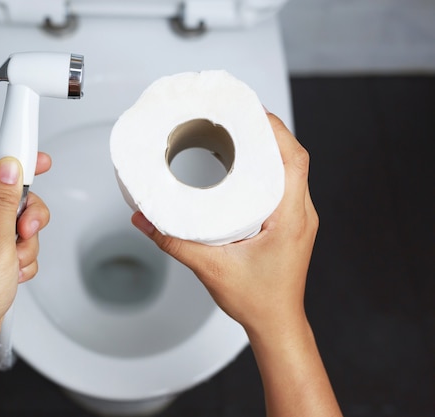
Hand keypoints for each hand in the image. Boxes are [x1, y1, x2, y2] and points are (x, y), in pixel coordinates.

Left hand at [0, 154, 50, 347]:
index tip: (42, 161)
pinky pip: (19, 247)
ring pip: (20, 224)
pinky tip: (12, 275)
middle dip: (29, 215)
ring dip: (26, 244)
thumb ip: (6, 201)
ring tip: (12, 263)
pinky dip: (22, 260)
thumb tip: (11, 165)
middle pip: (14, 196)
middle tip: (25, 232)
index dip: (19, 160)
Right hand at [132, 113, 316, 332]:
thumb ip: (173, 242)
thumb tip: (145, 220)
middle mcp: (301, 214)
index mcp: (290, 219)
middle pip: (294, 156)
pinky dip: (269, 166)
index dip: (275, 129)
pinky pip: (285, 183)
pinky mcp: (291, 223)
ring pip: (291, 169)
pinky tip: (248, 164)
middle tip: (240, 114)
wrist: (276, 324)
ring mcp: (299, 218)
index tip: (252, 110)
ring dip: (270, 147)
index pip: (294, 160)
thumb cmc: (258, 301)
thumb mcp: (210, 268)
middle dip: (269, 129)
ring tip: (242, 132)